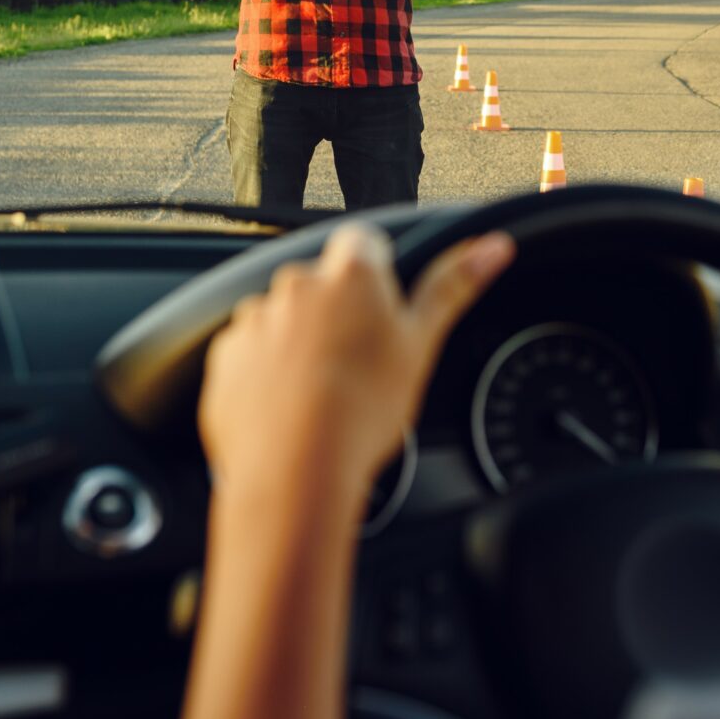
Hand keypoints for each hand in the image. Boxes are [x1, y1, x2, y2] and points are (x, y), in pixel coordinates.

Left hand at [199, 223, 514, 491]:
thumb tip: (494, 245)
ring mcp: (254, 320)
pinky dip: (267, 374)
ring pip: (285, 321)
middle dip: (338, 313)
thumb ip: (453, 287)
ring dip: (301, 343)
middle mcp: (294, 285)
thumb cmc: (364, 410)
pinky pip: (251, 355)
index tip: (384, 315)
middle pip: (324, 285)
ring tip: (322, 395)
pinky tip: (290, 408)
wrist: (295, 474)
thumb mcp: (422, 346)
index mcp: (349, 273)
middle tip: (359, 365)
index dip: (378, 277)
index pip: (365, 244)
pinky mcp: (226, 358)